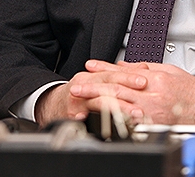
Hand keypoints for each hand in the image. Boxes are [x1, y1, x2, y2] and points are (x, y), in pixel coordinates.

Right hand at [33, 62, 148, 123]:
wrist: (50, 103)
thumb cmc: (78, 92)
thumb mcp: (97, 79)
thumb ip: (120, 74)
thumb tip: (143, 68)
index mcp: (92, 76)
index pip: (113, 73)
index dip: (129, 77)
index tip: (144, 81)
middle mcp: (84, 86)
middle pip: (106, 86)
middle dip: (126, 94)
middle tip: (141, 104)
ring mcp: (77, 101)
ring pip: (97, 103)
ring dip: (116, 109)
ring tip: (131, 116)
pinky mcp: (70, 116)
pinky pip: (82, 119)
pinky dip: (91, 121)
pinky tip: (103, 125)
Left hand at [73, 60, 194, 124]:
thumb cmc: (193, 92)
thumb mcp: (170, 71)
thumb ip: (145, 68)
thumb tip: (124, 65)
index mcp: (156, 79)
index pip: (124, 72)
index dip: (103, 70)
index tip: (88, 69)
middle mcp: (152, 95)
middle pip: (117, 90)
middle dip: (94, 88)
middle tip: (76, 87)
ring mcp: (152, 113)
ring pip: (120, 107)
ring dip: (99, 104)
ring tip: (82, 103)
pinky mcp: (154, 126)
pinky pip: (130, 123)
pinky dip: (114, 120)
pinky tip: (101, 120)